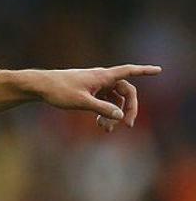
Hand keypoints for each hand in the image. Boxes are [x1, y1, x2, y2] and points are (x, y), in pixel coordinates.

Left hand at [32, 65, 161, 132]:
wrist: (40, 86)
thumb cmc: (59, 91)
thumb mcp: (82, 102)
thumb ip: (102, 109)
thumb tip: (120, 116)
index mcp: (102, 76)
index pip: (129, 71)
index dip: (144, 71)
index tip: (159, 70)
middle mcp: (101, 78)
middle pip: (125, 91)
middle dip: (129, 109)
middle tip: (127, 126)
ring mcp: (96, 84)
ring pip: (114, 98)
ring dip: (114, 114)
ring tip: (105, 130)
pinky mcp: (89, 90)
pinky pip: (104, 100)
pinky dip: (105, 112)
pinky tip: (98, 124)